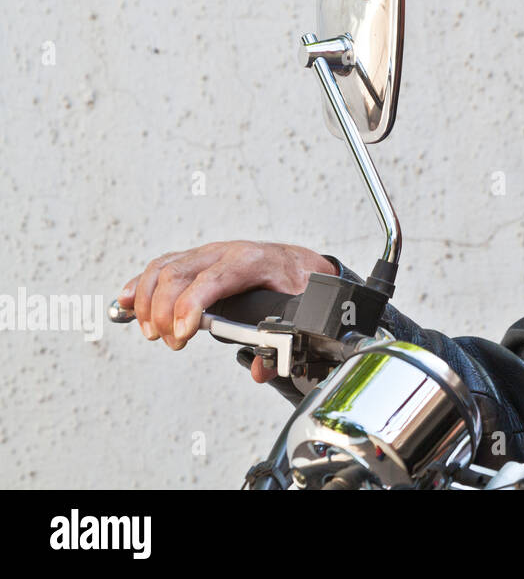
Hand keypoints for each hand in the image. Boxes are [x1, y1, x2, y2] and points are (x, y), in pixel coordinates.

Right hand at [117, 241, 335, 380]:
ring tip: (152, 333)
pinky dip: (139, 285)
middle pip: (179, 274)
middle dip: (166, 310)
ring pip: (164, 268)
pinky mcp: (194, 261)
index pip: (213, 279)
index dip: (191, 305)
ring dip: (148, 301)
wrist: (297, 262)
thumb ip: (280, 344)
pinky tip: (125, 303)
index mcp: (252, 261)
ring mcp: (206, 254)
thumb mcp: (298, 309)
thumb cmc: (295, 282)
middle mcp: (224, 252)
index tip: (183, 333)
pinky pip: (160, 267)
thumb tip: (259, 370)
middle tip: (172, 341)